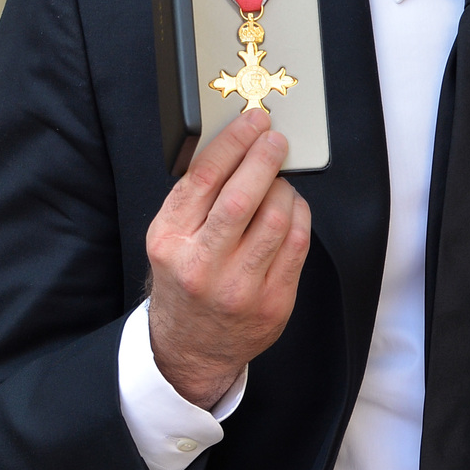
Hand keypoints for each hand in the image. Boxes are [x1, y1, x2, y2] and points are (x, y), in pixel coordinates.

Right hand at [146, 109, 310, 408]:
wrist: (193, 347)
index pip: (204, 179)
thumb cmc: (184, 282)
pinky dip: (299, 215)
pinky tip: (291, 208)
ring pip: (276, 218)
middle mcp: (202, 266)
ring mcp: (240, 288)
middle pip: (243, 197)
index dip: (233, 143)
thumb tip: (235, 145)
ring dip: (284, 188)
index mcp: (169, 242)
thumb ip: (195, 198)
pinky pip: (298, 244)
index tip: (252, 122)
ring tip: (279, 181)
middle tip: (275, 140)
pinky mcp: (273, 302)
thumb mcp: (170, 239)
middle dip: (264, 159)